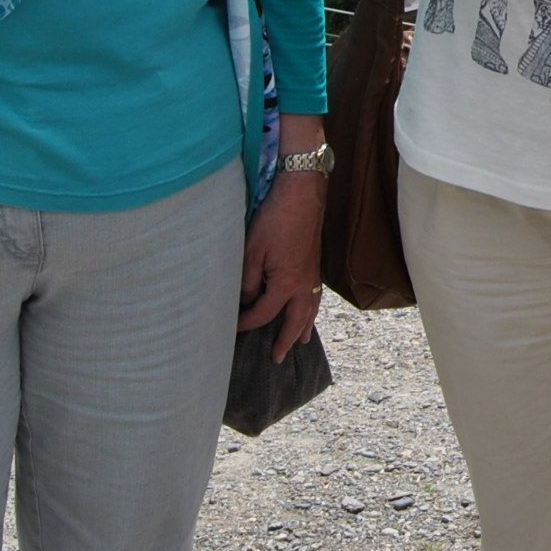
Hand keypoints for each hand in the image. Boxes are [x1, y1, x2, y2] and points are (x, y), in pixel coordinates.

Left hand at [239, 167, 325, 359]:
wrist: (302, 193)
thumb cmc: (275, 220)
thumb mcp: (252, 250)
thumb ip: (249, 281)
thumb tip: (248, 300)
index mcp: (287, 283)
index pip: (265, 313)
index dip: (249, 323)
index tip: (235, 328)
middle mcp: (304, 283)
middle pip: (296, 320)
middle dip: (287, 340)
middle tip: (279, 358)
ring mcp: (313, 273)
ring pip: (311, 308)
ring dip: (305, 327)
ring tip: (301, 341)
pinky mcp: (316, 262)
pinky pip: (316, 295)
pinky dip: (312, 307)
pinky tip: (308, 307)